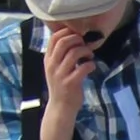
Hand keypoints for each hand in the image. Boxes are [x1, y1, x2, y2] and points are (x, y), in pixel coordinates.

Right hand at [37, 23, 96, 139]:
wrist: (61, 107)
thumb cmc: (61, 86)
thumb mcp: (56, 69)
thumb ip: (61, 56)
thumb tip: (74, 40)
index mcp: (48, 59)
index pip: (54, 38)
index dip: (66, 32)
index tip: (76, 34)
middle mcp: (52, 65)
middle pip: (64, 42)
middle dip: (77, 39)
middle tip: (85, 44)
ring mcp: (60, 74)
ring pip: (74, 53)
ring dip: (86, 51)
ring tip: (90, 55)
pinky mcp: (70, 83)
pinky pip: (83, 68)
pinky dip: (90, 64)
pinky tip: (91, 67)